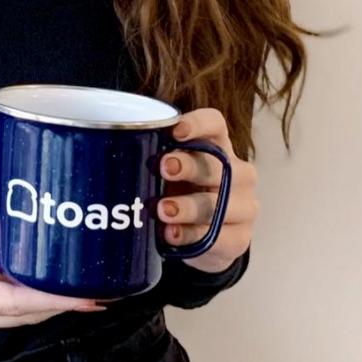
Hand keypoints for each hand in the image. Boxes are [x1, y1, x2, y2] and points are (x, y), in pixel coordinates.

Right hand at [0, 152, 107, 337]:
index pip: (18, 303)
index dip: (57, 299)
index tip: (90, 295)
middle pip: (25, 312)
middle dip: (62, 299)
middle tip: (99, 282)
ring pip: (17, 310)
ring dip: (47, 295)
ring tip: (81, 278)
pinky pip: (2, 300)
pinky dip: (25, 288)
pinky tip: (44, 272)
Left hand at [157, 107, 257, 272]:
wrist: (202, 236)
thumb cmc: (180, 189)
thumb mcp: (169, 170)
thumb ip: (154, 156)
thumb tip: (117, 148)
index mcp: (218, 145)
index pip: (215, 124)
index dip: (197, 124)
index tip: (175, 131)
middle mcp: (238, 172)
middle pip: (218, 163)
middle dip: (188, 166)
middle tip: (163, 169)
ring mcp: (244, 206)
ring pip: (220, 203)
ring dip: (189, 206)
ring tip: (163, 211)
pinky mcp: (241, 238)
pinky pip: (220, 237)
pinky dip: (193, 235)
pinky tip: (172, 234)